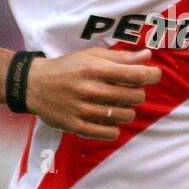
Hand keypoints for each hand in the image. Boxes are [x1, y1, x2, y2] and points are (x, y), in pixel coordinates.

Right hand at [25, 47, 161, 138]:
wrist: (34, 85)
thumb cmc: (67, 68)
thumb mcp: (91, 56)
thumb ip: (120, 58)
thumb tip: (147, 56)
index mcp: (94, 68)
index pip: (134, 75)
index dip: (151, 75)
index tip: (154, 75)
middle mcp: (89, 89)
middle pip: (134, 97)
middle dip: (138, 93)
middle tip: (129, 90)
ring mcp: (83, 110)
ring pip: (124, 115)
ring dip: (127, 110)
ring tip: (117, 104)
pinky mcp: (76, 126)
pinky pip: (109, 133)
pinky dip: (114, 127)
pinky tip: (109, 119)